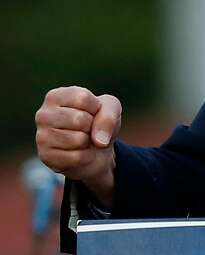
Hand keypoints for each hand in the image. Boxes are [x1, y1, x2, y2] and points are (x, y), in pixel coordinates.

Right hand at [35, 86, 120, 208]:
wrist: (98, 149)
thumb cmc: (102, 122)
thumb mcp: (112, 109)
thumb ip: (109, 115)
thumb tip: (96, 139)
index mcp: (57, 96)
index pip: (82, 99)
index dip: (97, 108)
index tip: (95, 112)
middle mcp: (43, 115)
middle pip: (78, 120)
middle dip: (94, 127)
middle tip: (90, 131)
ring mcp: (41, 137)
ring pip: (76, 140)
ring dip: (89, 143)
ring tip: (85, 142)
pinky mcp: (45, 158)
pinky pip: (74, 158)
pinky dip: (84, 157)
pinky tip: (80, 154)